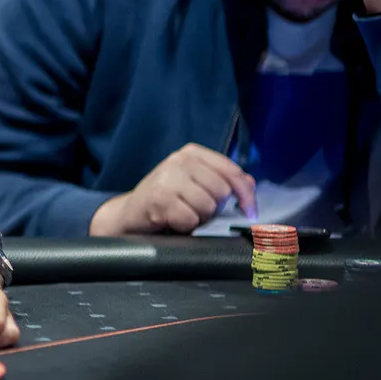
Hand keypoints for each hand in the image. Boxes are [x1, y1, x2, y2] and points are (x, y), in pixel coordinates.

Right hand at [89, 143, 256, 235]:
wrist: (130, 213)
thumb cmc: (166, 199)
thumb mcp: (194, 183)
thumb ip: (222, 180)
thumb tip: (250, 184)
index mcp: (191, 153)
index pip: (231, 171)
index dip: (246, 194)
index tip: (250, 211)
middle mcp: (178, 161)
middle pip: (221, 191)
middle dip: (214, 207)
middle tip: (195, 209)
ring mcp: (167, 178)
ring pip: (207, 206)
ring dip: (198, 218)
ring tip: (182, 213)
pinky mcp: (159, 199)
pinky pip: (190, 219)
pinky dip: (184, 226)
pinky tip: (172, 220)